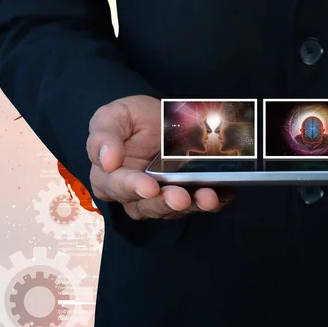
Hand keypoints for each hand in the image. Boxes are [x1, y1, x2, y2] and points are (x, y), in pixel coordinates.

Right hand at [86, 95, 233, 219]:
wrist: (160, 117)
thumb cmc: (131, 119)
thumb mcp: (113, 117)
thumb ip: (104, 136)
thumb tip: (107, 161)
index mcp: (110, 178)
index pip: (118, 187)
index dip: (132, 188)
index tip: (148, 186)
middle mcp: (136, 194)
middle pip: (148, 206)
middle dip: (166, 202)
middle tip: (181, 197)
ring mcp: (163, 197)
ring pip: (176, 209)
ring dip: (193, 205)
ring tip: (207, 197)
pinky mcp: (188, 195)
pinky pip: (200, 204)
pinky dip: (214, 201)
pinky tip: (223, 194)